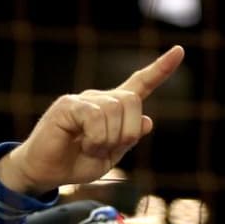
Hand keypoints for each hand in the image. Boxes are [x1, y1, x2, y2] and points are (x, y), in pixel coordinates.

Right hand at [0, 47, 183, 195]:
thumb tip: (148, 121)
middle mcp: (100, 99)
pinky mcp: (68, 105)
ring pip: (114, 111)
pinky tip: (81, 143)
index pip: (140, 84)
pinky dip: (94, 137)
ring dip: (107, 140)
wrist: (45, 172)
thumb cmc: (75, 163)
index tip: (179, 51)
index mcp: (113, 109)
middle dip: (128, 132)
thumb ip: (129, 140)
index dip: (161, 69)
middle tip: (109, 149)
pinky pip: (95, 116)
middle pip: (132, 101)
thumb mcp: (110, 157)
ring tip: (90, 148)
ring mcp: (83, 99)